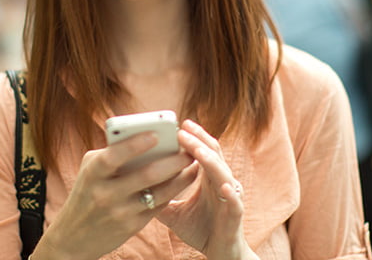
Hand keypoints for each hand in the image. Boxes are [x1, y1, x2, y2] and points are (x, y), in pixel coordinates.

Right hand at [32, 132, 197, 259]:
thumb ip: (112, 152)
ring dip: (180, 178)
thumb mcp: (89, 170)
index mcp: (93, 173)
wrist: (73, 236)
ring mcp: (119, 212)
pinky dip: (173, 192)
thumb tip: (145, 135)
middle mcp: (105, 193)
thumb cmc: (86, 192)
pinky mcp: (131, 227)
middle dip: (173, 161)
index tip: (156, 133)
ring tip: (193, 164)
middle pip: (146, 175)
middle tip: (189, 149)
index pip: (114, 156)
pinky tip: (182, 181)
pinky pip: (158, 206)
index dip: (135, 144)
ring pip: (159, 193)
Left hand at [157, 120, 256, 259]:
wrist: (220, 254)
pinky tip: (224, 187)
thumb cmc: (201, 230)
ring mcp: (231, 198)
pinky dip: (231, 193)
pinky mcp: (236, 215)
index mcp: (209, 179)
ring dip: (210, 161)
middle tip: (183, 128)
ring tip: (196, 150)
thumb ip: (160, 198)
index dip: (194, 137)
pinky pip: (235, 202)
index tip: (179, 125)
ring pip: (223, 173)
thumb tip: (135, 187)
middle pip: (213, 155)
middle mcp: (222, 183)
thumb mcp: (175, 213)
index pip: (203, 151)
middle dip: (199, 140)